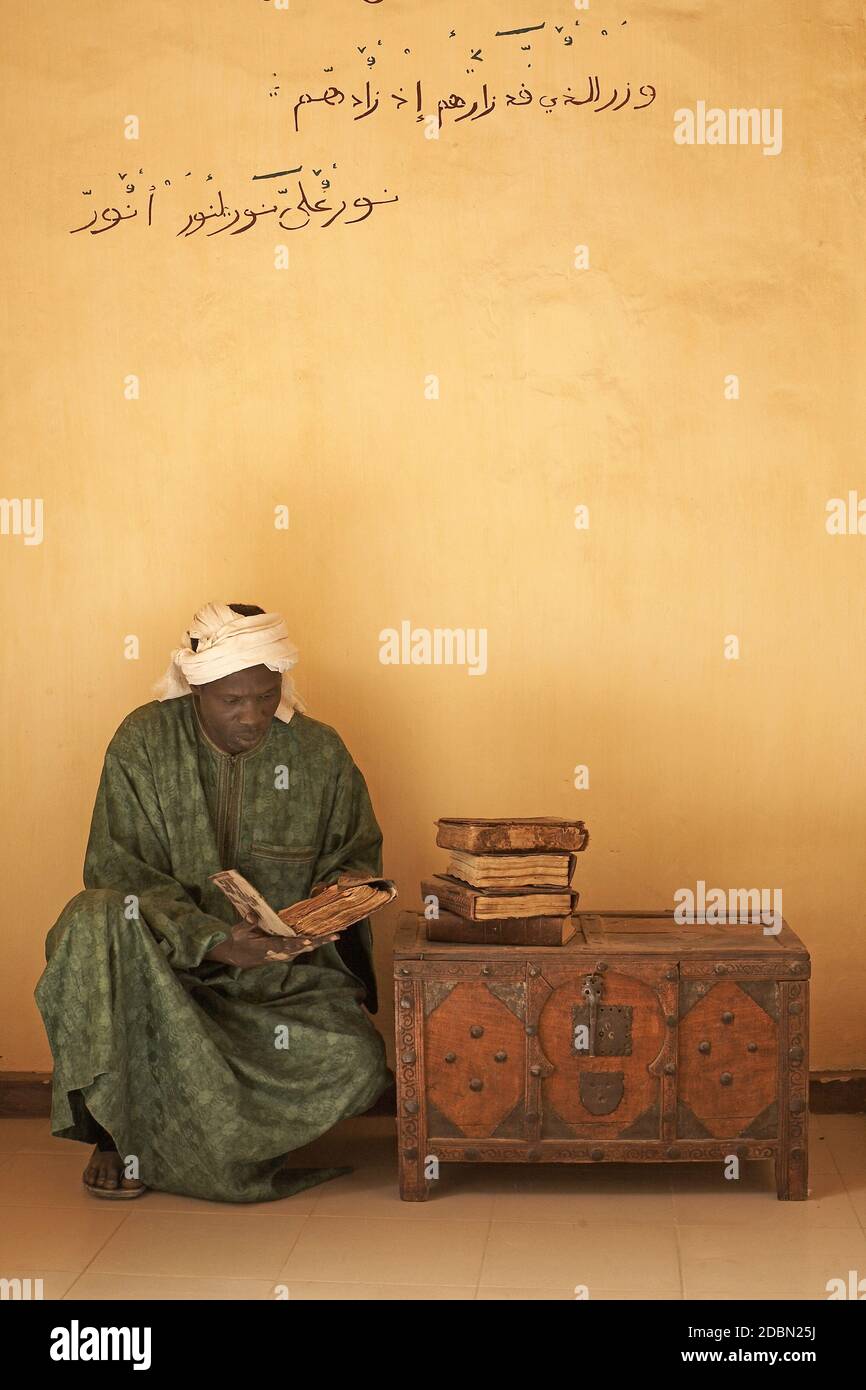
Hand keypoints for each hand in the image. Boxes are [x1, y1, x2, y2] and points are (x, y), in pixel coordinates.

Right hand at [206, 918, 338, 968]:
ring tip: (335, 935)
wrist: (236, 955)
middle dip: (319, 942)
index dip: (299, 943)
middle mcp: (279, 953)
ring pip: (305, 948)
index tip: (309, 942)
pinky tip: (325, 937)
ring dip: (320, 942)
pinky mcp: (286, 952)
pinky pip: (302, 947)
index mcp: (268, 948)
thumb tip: (252, 914)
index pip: (286, 945)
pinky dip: (314, 942)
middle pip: (302, 947)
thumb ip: (248, 923)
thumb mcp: (239, 931)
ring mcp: (284, 954)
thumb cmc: (238, 941)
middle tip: (335, 936)